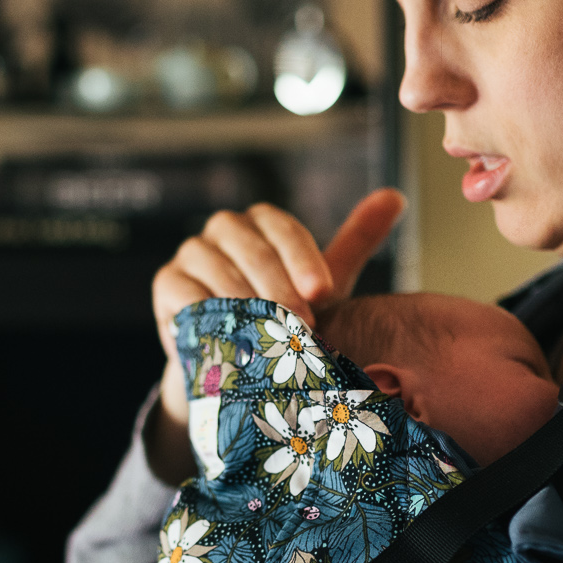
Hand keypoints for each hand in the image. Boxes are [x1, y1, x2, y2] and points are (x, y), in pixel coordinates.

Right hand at [144, 189, 406, 479]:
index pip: (281, 227)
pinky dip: (207, 309)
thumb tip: (396, 195)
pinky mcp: (167, 284)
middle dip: (277, 283)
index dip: (302, 257)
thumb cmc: (286, 318)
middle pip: (248, 244)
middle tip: (302, 321)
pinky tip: (231, 333)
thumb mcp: (322, 283)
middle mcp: (223, 231)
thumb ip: (356, 240)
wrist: (241, 367)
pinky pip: (184, 289)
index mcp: (261, 224)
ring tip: (270, 331)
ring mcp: (191, 254)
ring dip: (245, 299)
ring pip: (216, 264)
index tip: (323, 292)